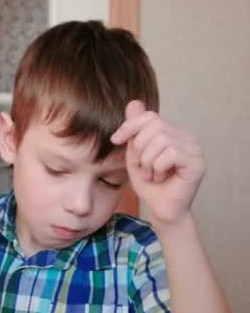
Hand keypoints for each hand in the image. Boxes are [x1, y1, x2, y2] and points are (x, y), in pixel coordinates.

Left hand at [111, 100, 205, 227]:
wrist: (161, 210)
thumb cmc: (149, 184)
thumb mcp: (134, 154)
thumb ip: (134, 131)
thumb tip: (134, 102)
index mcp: (172, 133)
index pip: (149, 116)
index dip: (130, 126)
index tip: (115, 140)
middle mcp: (187, 137)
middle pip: (153, 127)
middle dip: (140, 150)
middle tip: (143, 168)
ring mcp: (194, 149)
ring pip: (160, 141)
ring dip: (148, 163)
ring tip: (153, 176)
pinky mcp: (197, 162)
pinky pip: (169, 154)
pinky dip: (158, 169)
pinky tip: (163, 179)